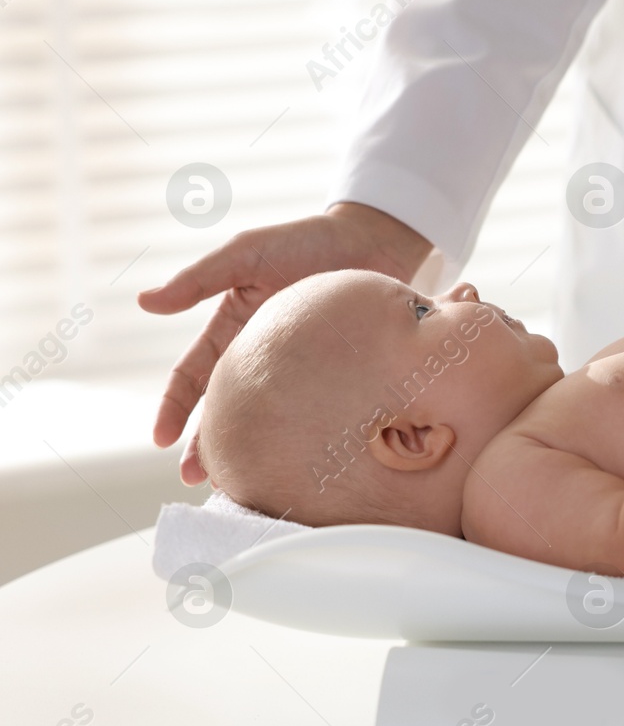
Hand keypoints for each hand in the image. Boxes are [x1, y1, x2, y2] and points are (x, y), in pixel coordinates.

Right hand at [138, 202, 432, 483]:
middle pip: (228, 409)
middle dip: (209, 445)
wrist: (376, 241)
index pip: (193, 376)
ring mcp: (302, 370)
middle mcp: (264, 356)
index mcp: (235, 330)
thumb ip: (200, 279)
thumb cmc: (307, 240)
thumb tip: (145, 302)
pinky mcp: (339, 378)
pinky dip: (307, 440)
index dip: (174, 408)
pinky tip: (304, 465)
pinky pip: (319, 415)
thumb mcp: (247, 254)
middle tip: (200, 479)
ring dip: (254, 450)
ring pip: (271, 420)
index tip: (161, 440)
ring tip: (245, 484)